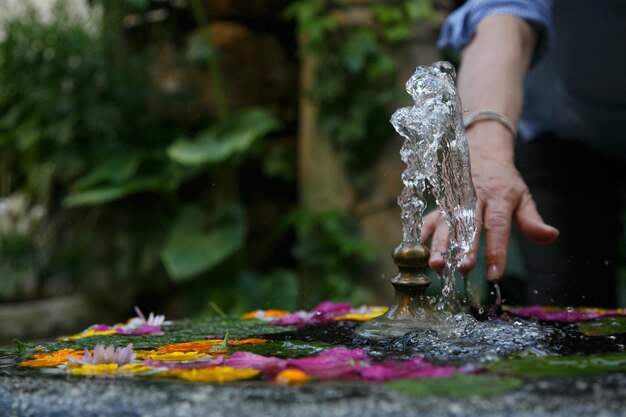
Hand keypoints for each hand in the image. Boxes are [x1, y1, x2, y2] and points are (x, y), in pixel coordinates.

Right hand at [421, 122, 558, 281]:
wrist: (482, 152)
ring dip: (440, 244)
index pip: (497, 227)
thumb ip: (532, 220)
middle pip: (468, 225)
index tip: (494, 274)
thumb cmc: (504, 182)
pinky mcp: (441, 203)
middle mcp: (474, 199)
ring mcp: (455, 200)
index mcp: (498, 198)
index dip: (496, 251)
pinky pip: (430, 218)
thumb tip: (551, 236)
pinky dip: (423, 233)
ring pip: (446, 224)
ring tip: (437, 264)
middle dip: (465, 248)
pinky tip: (417, 249)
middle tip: (463, 268)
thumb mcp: (523, 196)